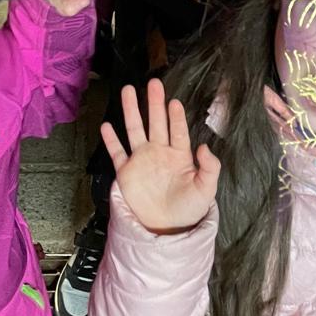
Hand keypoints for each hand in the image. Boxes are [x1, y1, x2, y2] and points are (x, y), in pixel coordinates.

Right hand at [102, 79, 220, 232]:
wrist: (166, 231)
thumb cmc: (189, 210)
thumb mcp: (206, 190)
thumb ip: (209, 168)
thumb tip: (205, 146)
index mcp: (179, 156)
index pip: (178, 131)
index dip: (176, 116)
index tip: (174, 101)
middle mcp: (159, 153)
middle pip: (156, 122)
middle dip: (154, 103)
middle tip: (154, 83)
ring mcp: (141, 161)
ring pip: (135, 130)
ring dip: (131, 111)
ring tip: (128, 91)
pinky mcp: (127, 173)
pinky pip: (117, 153)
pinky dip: (111, 140)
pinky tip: (107, 126)